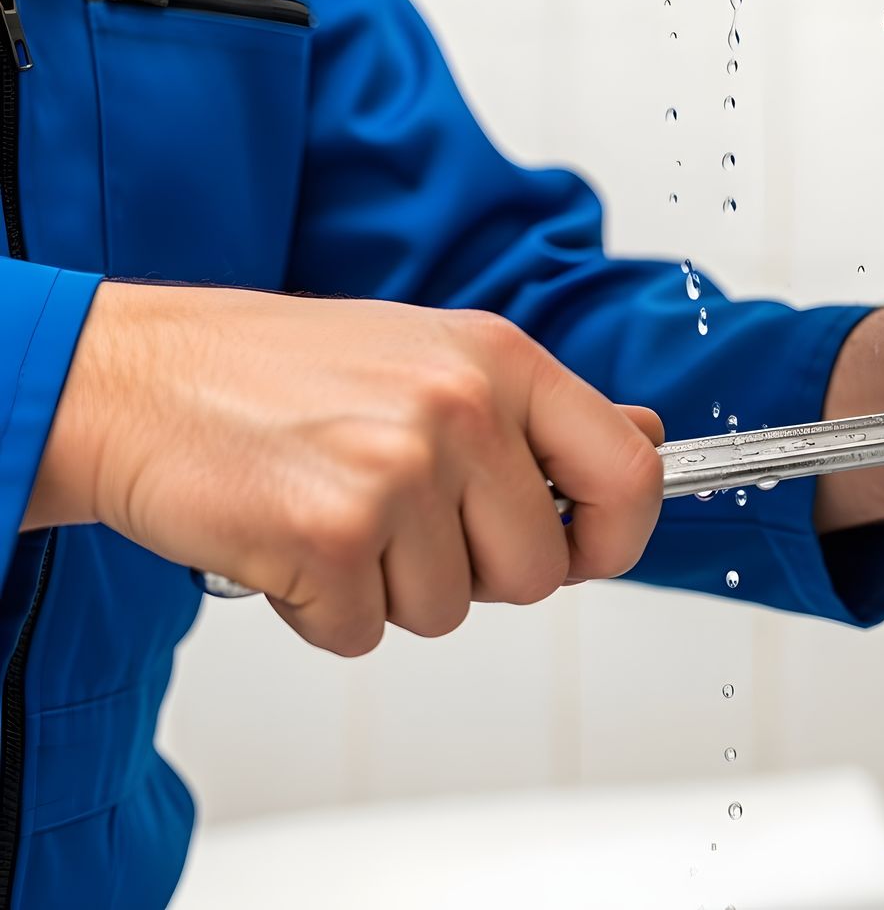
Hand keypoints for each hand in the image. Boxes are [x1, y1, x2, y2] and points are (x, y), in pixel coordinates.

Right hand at [24, 283, 664, 655]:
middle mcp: (460, 408)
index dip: (618, 537)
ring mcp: (397, 470)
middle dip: (473, 573)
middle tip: (399, 521)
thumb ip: (539, 412)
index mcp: (499, 360)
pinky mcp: (327, 534)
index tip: (587, 551)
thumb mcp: (432, 355)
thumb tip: (645, 442)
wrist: (131, 378)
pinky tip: (286, 540)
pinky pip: (364, 633)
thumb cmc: (278, 374)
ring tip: (331, 512)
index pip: (630, 473)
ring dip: (386, 589)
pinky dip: (321, 611)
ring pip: (447, 612)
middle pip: (537, 573)